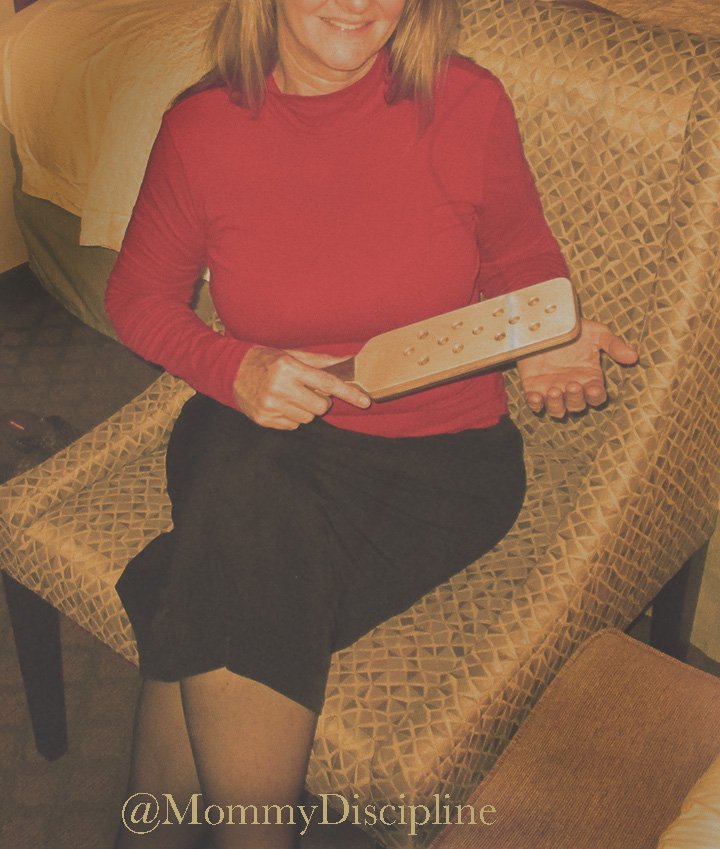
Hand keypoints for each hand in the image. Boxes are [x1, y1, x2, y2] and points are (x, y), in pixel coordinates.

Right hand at [232, 345, 371, 429]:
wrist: (231, 371)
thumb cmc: (267, 360)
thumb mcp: (292, 355)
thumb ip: (321, 362)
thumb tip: (348, 362)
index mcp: (289, 368)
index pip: (326, 383)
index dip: (348, 393)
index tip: (365, 401)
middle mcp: (279, 387)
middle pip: (320, 407)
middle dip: (320, 401)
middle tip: (307, 391)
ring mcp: (270, 405)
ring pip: (307, 418)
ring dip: (304, 409)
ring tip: (290, 396)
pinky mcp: (264, 419)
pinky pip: (293, 425)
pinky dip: (291, 416)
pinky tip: (280, 404)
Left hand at [516, 318, 638, 417]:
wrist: (546, 323)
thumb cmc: (574, 329)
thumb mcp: (597, 333)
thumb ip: (614, 345)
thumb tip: (634, 356)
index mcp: (589, 378)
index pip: (596, 397)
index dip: (595, 397)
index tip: (593, 389)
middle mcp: (572, 387)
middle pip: (577, 406)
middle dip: (575, 399)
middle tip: (572, 385)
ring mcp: (552, 389)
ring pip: (557, 410)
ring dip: (556, 405)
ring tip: (554, 390)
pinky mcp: (533, 387)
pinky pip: (534, 404)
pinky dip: (534, 404)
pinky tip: (536, 397)